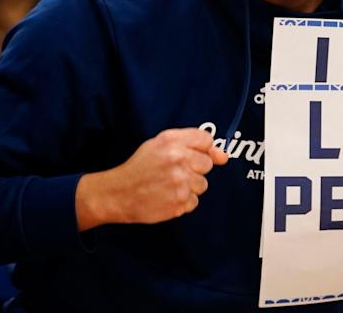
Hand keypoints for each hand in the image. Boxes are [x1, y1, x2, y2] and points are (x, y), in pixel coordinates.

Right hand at [76, 128, 229, 230]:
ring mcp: (180, 183)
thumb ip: (191, 143)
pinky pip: (194, 201)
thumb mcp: (159, 144)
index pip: (206, 140)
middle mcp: (178, 160)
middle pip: (207, 164)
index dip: (202, 149)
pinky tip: (168, 196)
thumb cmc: (140, 167)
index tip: (194, 155)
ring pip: (203, 184)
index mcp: (172, 142)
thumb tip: (223, 156)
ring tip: (170, 185)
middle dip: (194, 169)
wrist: (118, 193)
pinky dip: (184, 201)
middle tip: (175, 172)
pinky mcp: (179, 203)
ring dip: (190, 186)